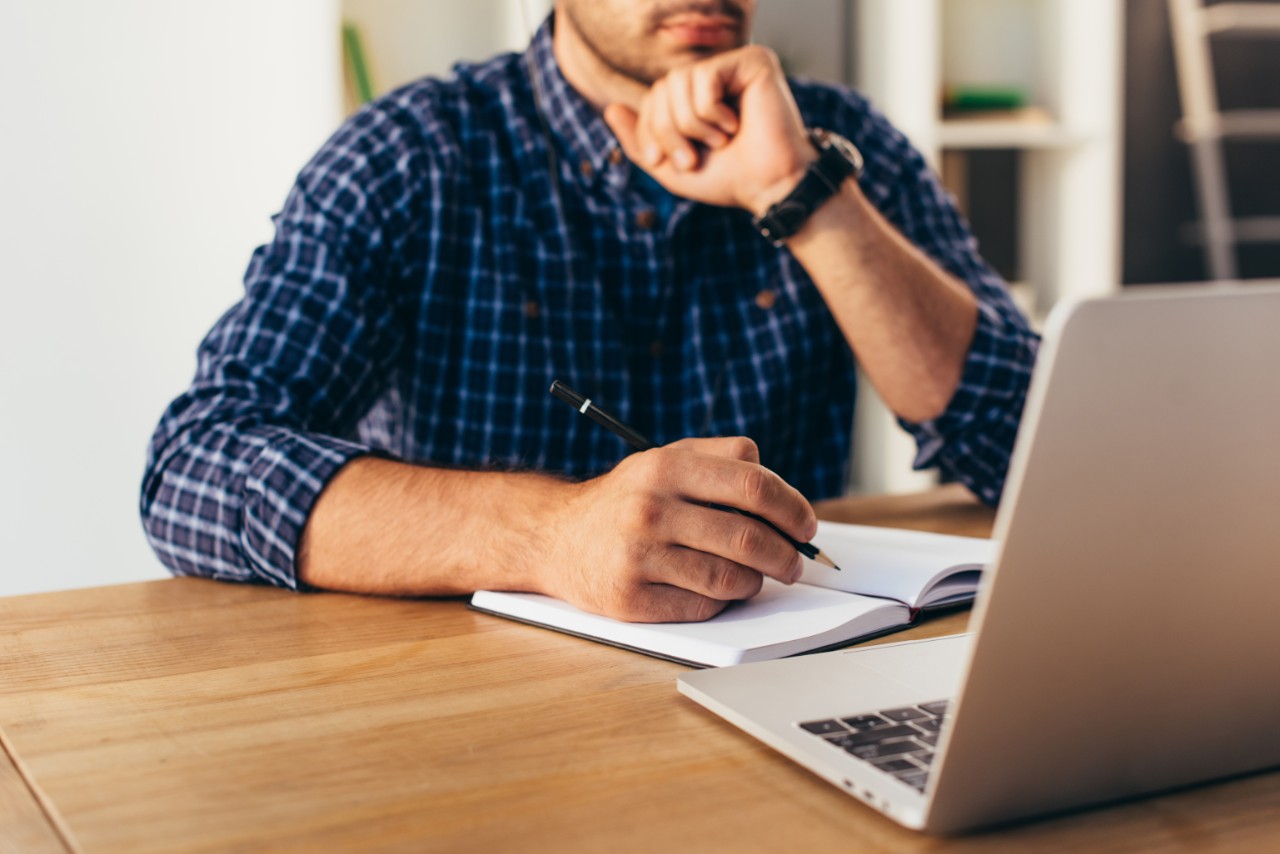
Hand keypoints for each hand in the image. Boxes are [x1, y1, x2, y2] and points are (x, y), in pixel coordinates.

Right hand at [537, 436, 817, 622]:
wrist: (555, 536)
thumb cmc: (625, 499)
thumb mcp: (665, 459)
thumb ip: (722, 457)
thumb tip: (779, 488)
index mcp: (666, 467)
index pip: (751, 484)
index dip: (792, 507)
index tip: (806, 525)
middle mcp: (651, 509)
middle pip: (748, 537)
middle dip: (785, 555)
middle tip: (795, 562)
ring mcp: (639, 556)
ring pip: (730, 579)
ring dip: (755, 582)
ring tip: (754, 577)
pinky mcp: (631, 599)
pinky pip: (702, 607)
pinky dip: (721, 602)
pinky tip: (715, 591)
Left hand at [602, 45, 815, 215]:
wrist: (769, 188)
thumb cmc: (727, 179)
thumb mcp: (670, 167)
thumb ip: (639, 142)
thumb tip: (609, 109)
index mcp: (697, 96)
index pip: (653, 96)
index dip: (651, 130)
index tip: (672, 161)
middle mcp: (716, 75)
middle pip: (662, 87)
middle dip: (669, 130)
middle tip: (694, 157)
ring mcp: (734, 65)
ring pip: (679, 81)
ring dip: (692, 124)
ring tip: (721, 140)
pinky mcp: (753, 60)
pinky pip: (704, 77)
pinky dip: (711, 112)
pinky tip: (735, 124)